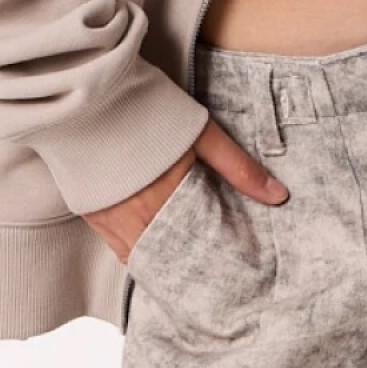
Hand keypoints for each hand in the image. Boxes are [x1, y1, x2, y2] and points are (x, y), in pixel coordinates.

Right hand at [80, 117, 289, 262]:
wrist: (88, 90)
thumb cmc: (145, 104)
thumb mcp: (199, 129)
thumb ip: (237, 165)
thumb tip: (278, 195)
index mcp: (169, 195)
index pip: (200, 242)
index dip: (217, 256)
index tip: (235, 268)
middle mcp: (137, 215)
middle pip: (172, 255)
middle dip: (193, 265)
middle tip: (215, 277)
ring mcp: (110, 217)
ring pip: (144, 257)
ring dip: (165, 261)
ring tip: (188, 270)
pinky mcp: (91, 212)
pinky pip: (118, 248)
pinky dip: (138, 253)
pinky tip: (153, 253)